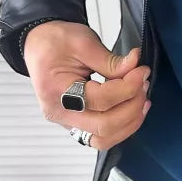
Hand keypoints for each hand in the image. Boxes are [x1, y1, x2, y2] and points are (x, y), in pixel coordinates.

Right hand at [23, 20, 150, 150]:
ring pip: (104, 139)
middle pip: (104, 126)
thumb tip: (136, 67)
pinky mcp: (75, 124)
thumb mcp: (83, 42)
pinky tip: (132, 108)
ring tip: (141, 99)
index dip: (128, 87)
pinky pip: (101, 136)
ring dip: (129, 122)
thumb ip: (111, 60)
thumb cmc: (54, 41)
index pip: (101, 100)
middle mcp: (59, 113)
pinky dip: (121, 126)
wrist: (38, 45)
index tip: (141, 71)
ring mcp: (66, 122)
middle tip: (143, 84)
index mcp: (56, 91)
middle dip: (132, 107)